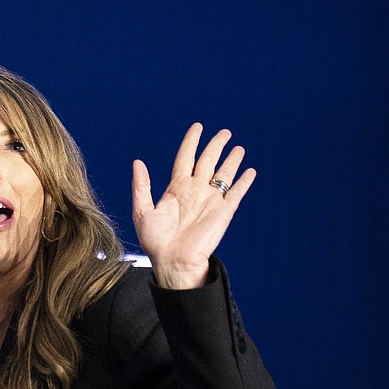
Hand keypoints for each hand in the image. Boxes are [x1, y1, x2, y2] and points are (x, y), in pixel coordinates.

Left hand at [131, 123, 255, 289]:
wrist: (173, 261)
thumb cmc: (156, 241)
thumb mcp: (143, 211)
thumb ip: (141, 186)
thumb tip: (138, 162)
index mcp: (176, 189)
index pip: (185, 158)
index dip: (191, 142)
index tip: (198, 127)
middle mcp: (195, 191)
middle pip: (207, 161)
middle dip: (216, 145)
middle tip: (224, 132)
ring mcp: (210, 200)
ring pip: (224, 174)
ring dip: (231, 160)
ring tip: (238, 147)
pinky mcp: (223, 212)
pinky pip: (236, 193)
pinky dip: (243, 182)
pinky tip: (250, 171)